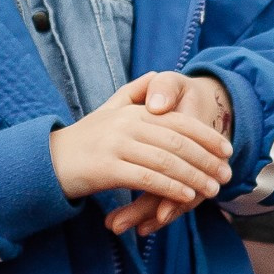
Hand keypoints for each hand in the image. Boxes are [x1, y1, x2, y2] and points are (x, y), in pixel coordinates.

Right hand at [51, 71, 232, 228]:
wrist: (46, 161)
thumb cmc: (84, 139)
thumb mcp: (109, 109)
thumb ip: (134, 92)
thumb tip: (157, 76)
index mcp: (132, 110)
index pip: (178, 120)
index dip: (206, 135)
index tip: (227, 150)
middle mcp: (127, 124)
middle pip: (177, 142)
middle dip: (207, 160)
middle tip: (226, 176)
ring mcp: (116, 145)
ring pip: (167, 161)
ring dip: (194, 177)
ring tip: (212, 190)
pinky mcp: (107, 168)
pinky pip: (147, 179)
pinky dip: (170, 187)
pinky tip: (185, 197)